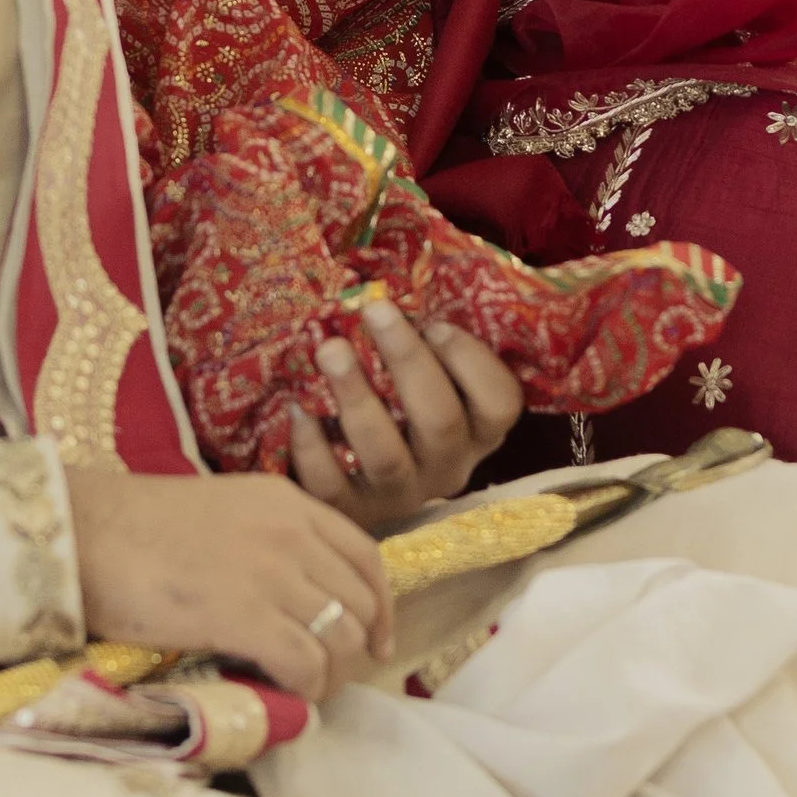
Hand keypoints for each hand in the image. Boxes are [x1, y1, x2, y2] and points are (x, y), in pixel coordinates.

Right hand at [62, 463, 389, 702]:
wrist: (84, 532)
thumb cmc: (137, 528)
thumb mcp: (224, 514)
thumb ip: (269, 543)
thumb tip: (297, 600)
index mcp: (288, 503)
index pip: (365, 557)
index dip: (379, 606)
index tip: (375, 640)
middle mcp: (292, 532)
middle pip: (359, 602)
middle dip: (355, 648)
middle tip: (330, 678)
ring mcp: (271, 572)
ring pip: (340, 637)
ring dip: (331, 675)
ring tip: (304, 692)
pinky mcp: (244, 614)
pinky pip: (305, 663)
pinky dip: (305, 690)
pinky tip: (284, 697)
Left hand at [286, 290, 525, 531]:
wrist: (346, 474)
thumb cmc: (393, 399)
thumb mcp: (425, 374)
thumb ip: (426, 341)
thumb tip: (393, 282)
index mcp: (477, 430)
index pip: (500, 404)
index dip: (472, 362)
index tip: (435, 323)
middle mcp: (448, 467)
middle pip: (439, 421)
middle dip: (406, 360)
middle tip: (374, 309)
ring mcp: (400, 495)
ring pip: (385, 454)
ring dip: (357, 396)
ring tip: (329, 348)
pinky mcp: (351, 514)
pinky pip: (332, 485)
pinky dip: (312, 446)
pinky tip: (296, 406)